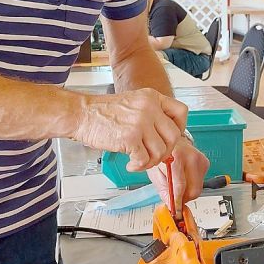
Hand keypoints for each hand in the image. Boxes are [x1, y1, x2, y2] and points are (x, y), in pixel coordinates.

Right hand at [72, 88, 187, 170]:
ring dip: (151, 162)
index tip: (169, 138)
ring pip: (161, 151)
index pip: (181, 112)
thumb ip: (152, 115)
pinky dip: (139, 167)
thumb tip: (167, 139)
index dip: (179, 128)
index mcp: (152, 97)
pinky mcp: (131, 138)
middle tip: (153, 156)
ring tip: (139, 161)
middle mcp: (150, 107)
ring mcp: (141, 122)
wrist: (81, 114)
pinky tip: (130, 164)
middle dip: (166, 151)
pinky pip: (145, 159)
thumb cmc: (103, 112)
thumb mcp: (134, 103)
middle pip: (174, 136)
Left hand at [148, 139, 209, 205]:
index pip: (180, 186)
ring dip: (188, 192)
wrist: (172, 142)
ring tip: (178, 185)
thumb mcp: (155, 171)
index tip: (176, 210)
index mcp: (176, 158)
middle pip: (193, 189)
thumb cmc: (162, 155)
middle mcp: (191, 157)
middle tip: (175, 198)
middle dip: (184, 198)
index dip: (177, 201)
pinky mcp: (205, 162)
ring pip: (198, 188)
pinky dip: (193, 184)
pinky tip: (185, 177)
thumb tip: (170, 204)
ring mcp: (200, 159)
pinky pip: (201, 182)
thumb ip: (163, 189)